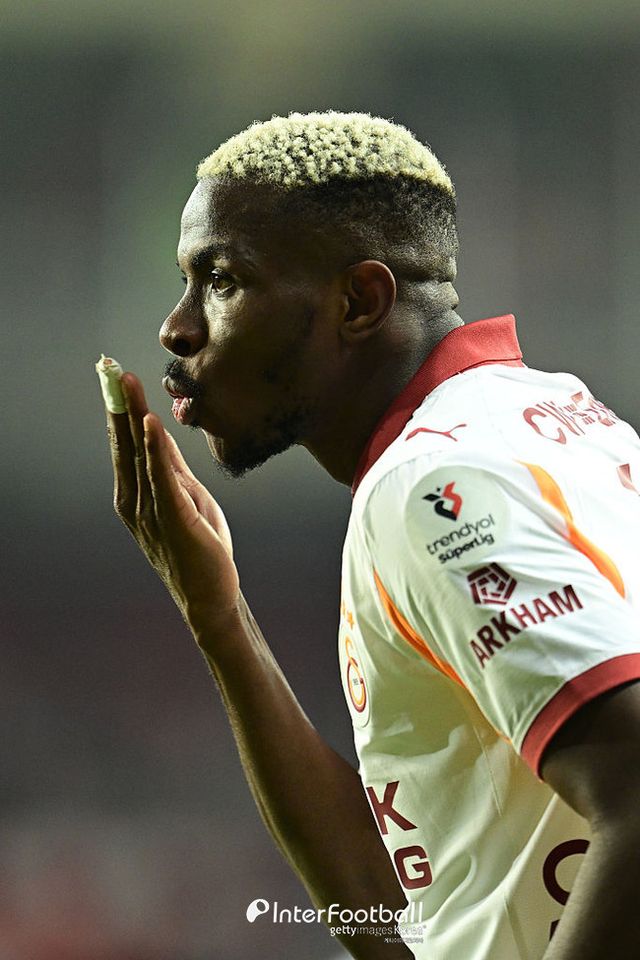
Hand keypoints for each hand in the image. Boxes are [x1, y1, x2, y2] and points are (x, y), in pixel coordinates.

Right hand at [105, 371, 239, 629]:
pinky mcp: (174, 519)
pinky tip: (150, 425)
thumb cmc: (200, 547)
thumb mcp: (186, 498)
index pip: (125, 445)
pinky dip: (155, 451)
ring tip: (126, 384)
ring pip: (140, 456)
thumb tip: (158, 432)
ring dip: (133, 416)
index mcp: (135, 497)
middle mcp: (135, 502)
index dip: (120, 410)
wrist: (210, 596)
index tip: (114, 378)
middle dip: (118, 405)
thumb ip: (171, 468)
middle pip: (125, 444)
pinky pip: (163, 479)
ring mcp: (151, 512)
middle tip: (109, 369)